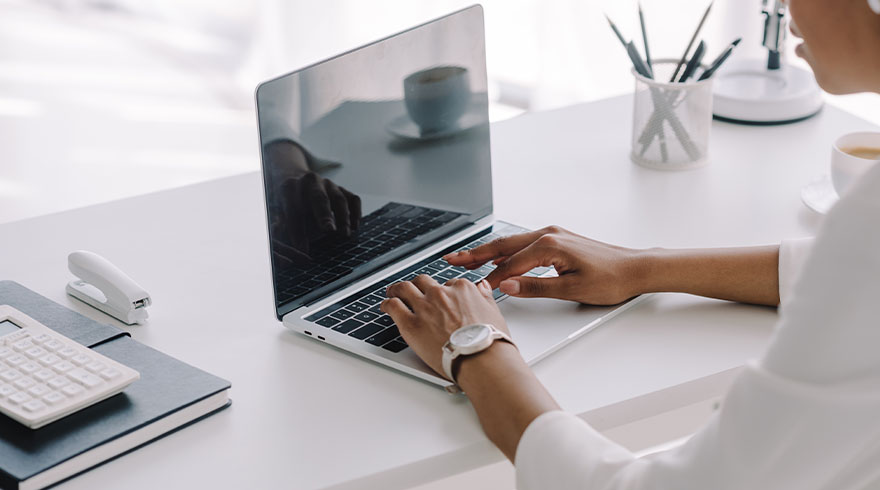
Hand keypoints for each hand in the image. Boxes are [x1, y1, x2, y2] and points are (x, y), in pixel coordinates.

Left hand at [381, 276, 511, 379]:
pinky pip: (393, 306)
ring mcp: (424, 307)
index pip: (447, 283)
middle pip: (423, 282)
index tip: (439, 297)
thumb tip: (482, 287)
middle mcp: (441, 294)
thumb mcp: (494, 312)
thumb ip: (484, 297)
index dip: (442, 291)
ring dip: (397, 289)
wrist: (481, 359)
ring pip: (404, 289)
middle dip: (417, 286)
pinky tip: (385, 306)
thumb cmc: (489, 341)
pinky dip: (387, 304)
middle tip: (412, 290)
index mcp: (462, 289)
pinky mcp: (410, 324)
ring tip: (393, 292)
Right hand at [444, 226, 646, 304]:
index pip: (510, 264)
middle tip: (452, 259)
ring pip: (512, 243)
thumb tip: (508, 287)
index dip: (491, 278)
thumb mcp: (572, 290)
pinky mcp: (557, 240)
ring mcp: (553, 235)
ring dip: (489, 251)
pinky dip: (506, 251)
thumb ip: (536, 287)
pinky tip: (498, 258)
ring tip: (467, 259)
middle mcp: (548, 234)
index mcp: (549, 245)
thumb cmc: (610, 279)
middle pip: (503, 245)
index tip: (474, 290)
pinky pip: (524, 244)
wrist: (635, 269)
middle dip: (476, 254)